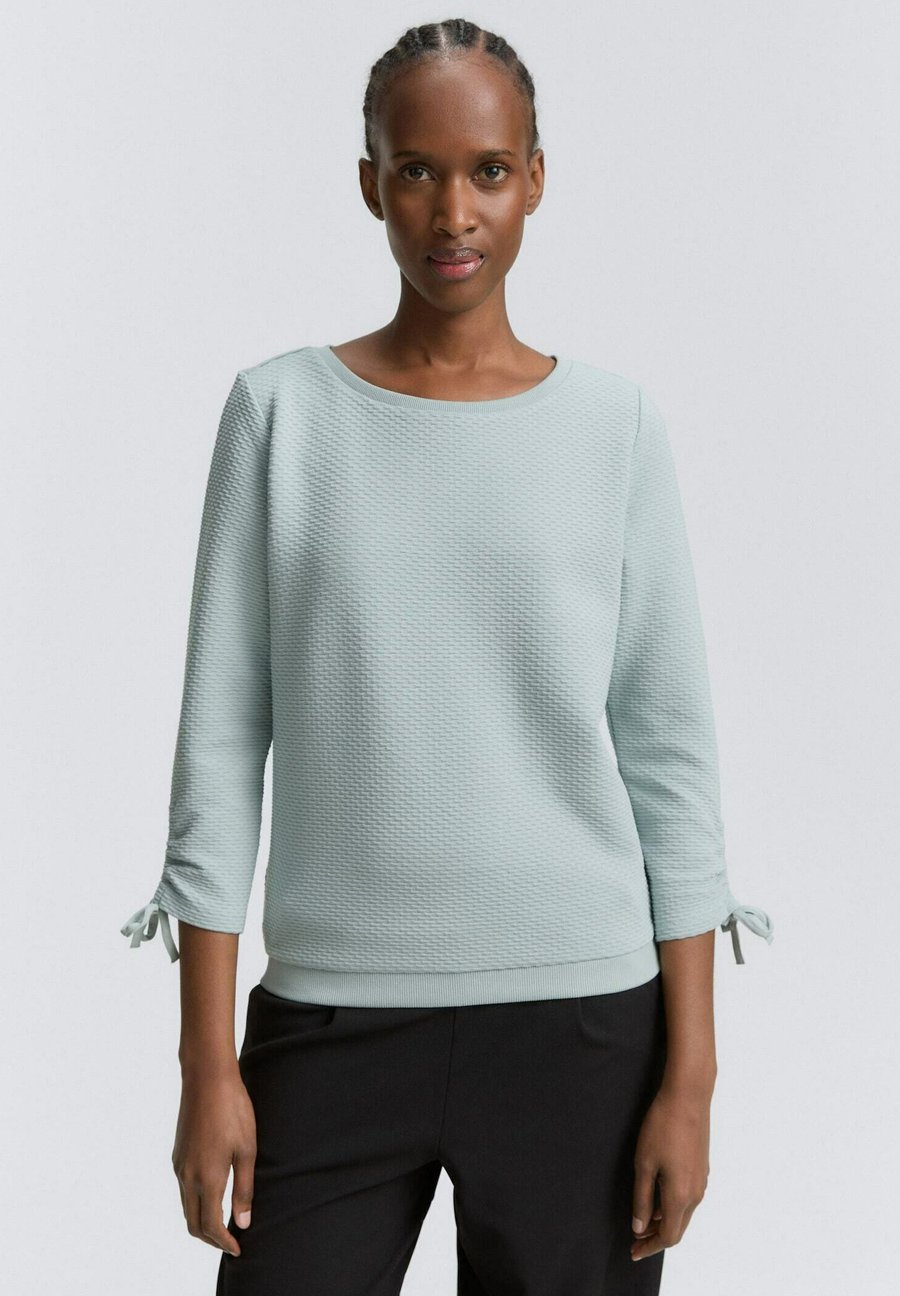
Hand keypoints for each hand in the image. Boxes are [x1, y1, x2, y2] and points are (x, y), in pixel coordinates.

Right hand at [172, 1068, 256, 1257]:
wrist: (207, 1078)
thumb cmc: (233, 1110)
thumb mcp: (247, 1150)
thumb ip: (244, 1189)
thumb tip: (242, 1223)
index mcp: (207, 1179)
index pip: (210, 1226)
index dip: (224, 1242)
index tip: (238, 1249)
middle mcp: (187, 1177)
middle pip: (193, 1223)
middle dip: (210, 1238)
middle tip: (231, 1241)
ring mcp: (179, 1165)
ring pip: (186, 1207)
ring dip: (201, 1221)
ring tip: (224, 1221)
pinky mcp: (177, 1154)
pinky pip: (183, 1189)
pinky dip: (196, 1202)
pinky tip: (213, 1194)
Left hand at [630, 1081, 710, 1261]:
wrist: (688, 1097)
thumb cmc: (663, 1126)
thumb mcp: (644, 1164)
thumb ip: (642, 1199)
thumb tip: (640, 1227)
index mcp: (681, 1196)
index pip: (668, 1236)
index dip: (649, 1246)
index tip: (633, 1250)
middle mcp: (696, 1193)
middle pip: (678, 1228)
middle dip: (656, 1237)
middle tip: (636, 1240)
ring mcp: (702, 1180)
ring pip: (684, 1212)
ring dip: (665, 1220)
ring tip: (643, 1218)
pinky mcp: (702, 1167)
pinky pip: (688, 1197)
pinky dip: (672, 1205)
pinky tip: (657, 1195)